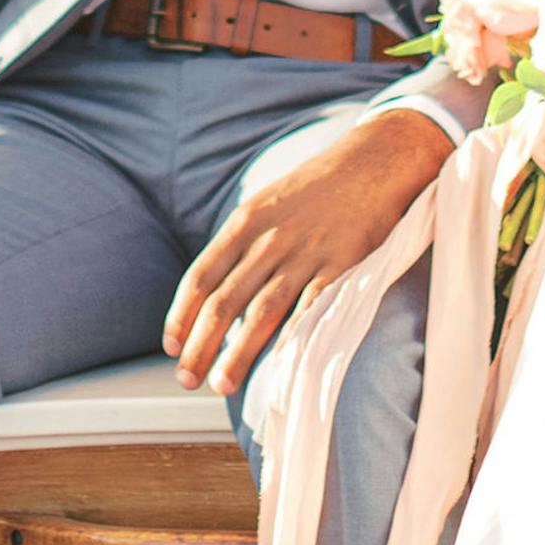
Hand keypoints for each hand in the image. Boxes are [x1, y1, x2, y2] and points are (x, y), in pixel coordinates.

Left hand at [163, 109, 450, 396]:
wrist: (373, 160)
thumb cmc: (315, 188)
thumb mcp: (267, 202)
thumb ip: (242, 242)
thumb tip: (215, 288)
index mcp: (245, 221)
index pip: (202, 275)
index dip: (182, 314)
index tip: (171, 346)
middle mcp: (269, 238)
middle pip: (225, 300)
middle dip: (201, 344)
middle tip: (185, 379)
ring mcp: (306, 253)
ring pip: (262, 312)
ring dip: (238, 352)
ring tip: (221, 385)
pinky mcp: (342, 265)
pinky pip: (311, 309)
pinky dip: (293, 340)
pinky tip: (278, 367)